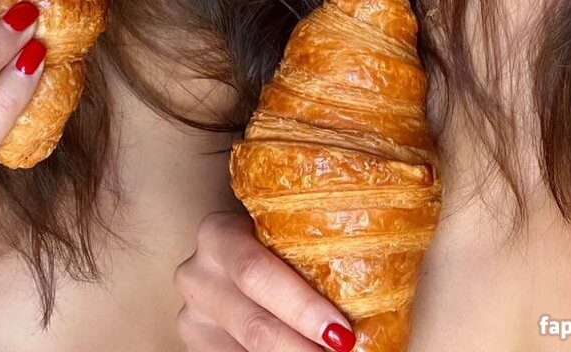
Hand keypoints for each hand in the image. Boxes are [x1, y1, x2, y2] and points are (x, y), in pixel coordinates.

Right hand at [175, 212, 356, 351]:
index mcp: (218, 233)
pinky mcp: (195, 342)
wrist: (230, 255)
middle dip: (302, 349)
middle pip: (255, 326)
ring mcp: (191, 313)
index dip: (303, 309)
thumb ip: (309, 250)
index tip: (344, 335)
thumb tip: (379, 285)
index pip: (259, 274)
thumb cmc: (272, 237)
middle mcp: (197, 273)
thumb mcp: (281, 231)